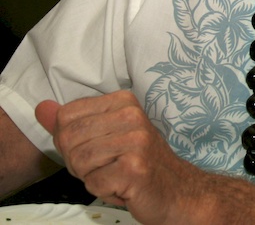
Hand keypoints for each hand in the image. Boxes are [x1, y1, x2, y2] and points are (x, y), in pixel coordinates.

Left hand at [36, 91, 200, 224]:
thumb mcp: (105, 135)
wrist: (176, 190)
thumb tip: (41, 108)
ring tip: (115, 175)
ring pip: (78, 161)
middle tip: (107, 165)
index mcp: (123, 101)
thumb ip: (71, 123)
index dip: (71, 140)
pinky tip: (122, 186)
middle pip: (68, 139)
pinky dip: (103, 191)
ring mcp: (136, 141)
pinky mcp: (134, 168)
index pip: (66, 116)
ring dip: (91, 177)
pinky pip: (93, 182)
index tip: (98, 148)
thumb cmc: (138, 163)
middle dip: (78, 161)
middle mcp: (132, 116)